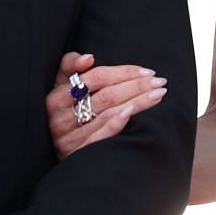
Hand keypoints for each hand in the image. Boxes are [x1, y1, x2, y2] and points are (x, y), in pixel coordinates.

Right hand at [46, 51, 166, 160]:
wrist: (58, 156)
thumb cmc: (68, 113)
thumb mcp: (63, 88)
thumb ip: (70, 67)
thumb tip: (88, 58)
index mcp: (56, 98)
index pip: (93, 78)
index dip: (122, 72)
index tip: (146, 71)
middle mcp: (59, 118)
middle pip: (105, 96)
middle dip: (136, 86)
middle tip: (159, 82)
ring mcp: (68, 138)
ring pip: (108, 113)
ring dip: (137, 102)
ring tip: (158, 94)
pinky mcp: (77, 154)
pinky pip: (100, 137)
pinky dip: (117, 123)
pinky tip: (133, 113)